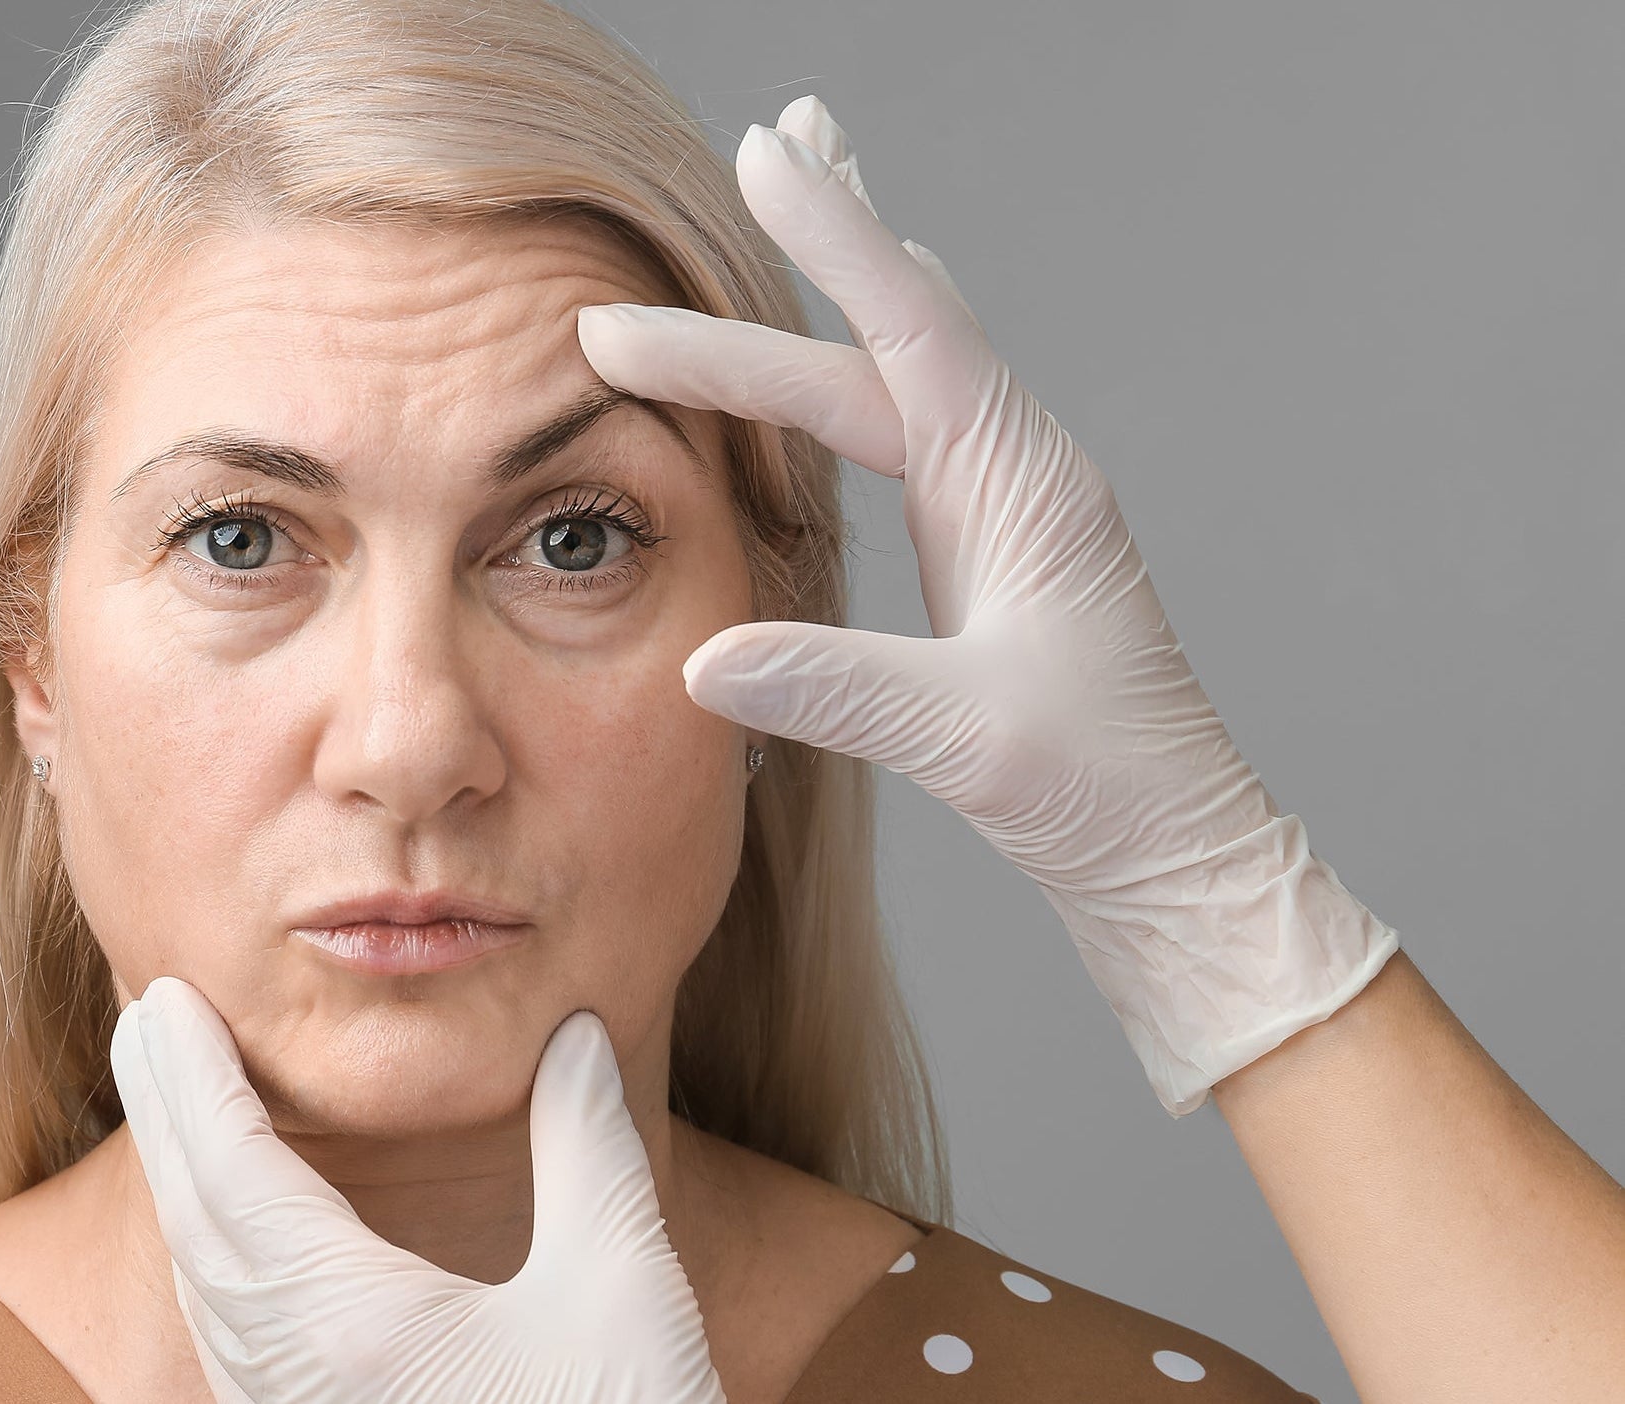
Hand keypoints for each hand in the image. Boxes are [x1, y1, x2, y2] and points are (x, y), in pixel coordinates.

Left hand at [108, 977, 728, 1403]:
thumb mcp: (623, 1294)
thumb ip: (589, 1153)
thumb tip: (578, 1038)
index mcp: (350, 1328)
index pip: (233, 1171)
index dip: (194, 1078)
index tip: (165, 1004)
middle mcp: (296, 1385)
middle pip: (196, 1225)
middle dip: (165, 1115)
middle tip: (145, 1026)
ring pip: (206, 1295)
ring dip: (185, 1191)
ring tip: (181, 1112)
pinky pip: (236, 1351)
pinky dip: (218, 1269)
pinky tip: (238, 1250)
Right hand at [577, 96, 1398, 1114]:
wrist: (1179, 858)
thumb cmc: (1104, 793)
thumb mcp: (965, 739)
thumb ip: (836, 689)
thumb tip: (705, 661)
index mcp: (1023, 485)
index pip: (907, 330)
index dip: (834, 238)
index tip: (771, 149)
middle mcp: (1016, 477)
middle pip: (881, 343)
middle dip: (797, 263)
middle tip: (737, 167)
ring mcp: (1003, 512)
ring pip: (896, 374)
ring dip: (836, 294)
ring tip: (805, 194)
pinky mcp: (985, 558)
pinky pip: (903, 432)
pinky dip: (850, 372)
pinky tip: (838, 362)